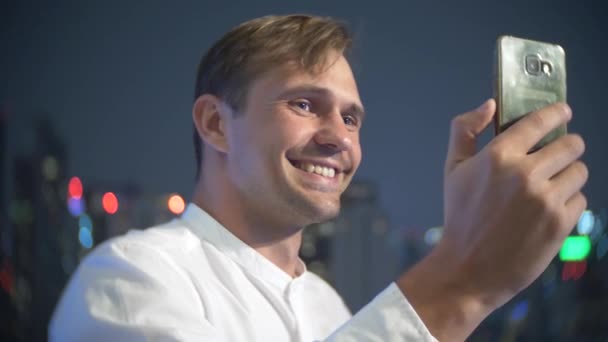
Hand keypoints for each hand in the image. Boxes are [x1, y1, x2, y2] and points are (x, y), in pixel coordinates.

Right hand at [397, 99, 587, 340]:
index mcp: (498, 156)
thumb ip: (465, 130)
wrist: (469, 268)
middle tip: (558, 156)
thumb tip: (490, 105)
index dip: (557, 113)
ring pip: (580, 171)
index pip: (540, 121)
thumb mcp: (452, 170)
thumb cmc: (460, 217)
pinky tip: (549, 211)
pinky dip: (569, 202)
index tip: (564, 111)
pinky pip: (580, 199)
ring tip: (551, 188)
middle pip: (571, 144)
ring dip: (569, 175)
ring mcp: (546, 198)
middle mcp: (525, 173)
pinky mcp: (561, 222)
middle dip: (568, 147)